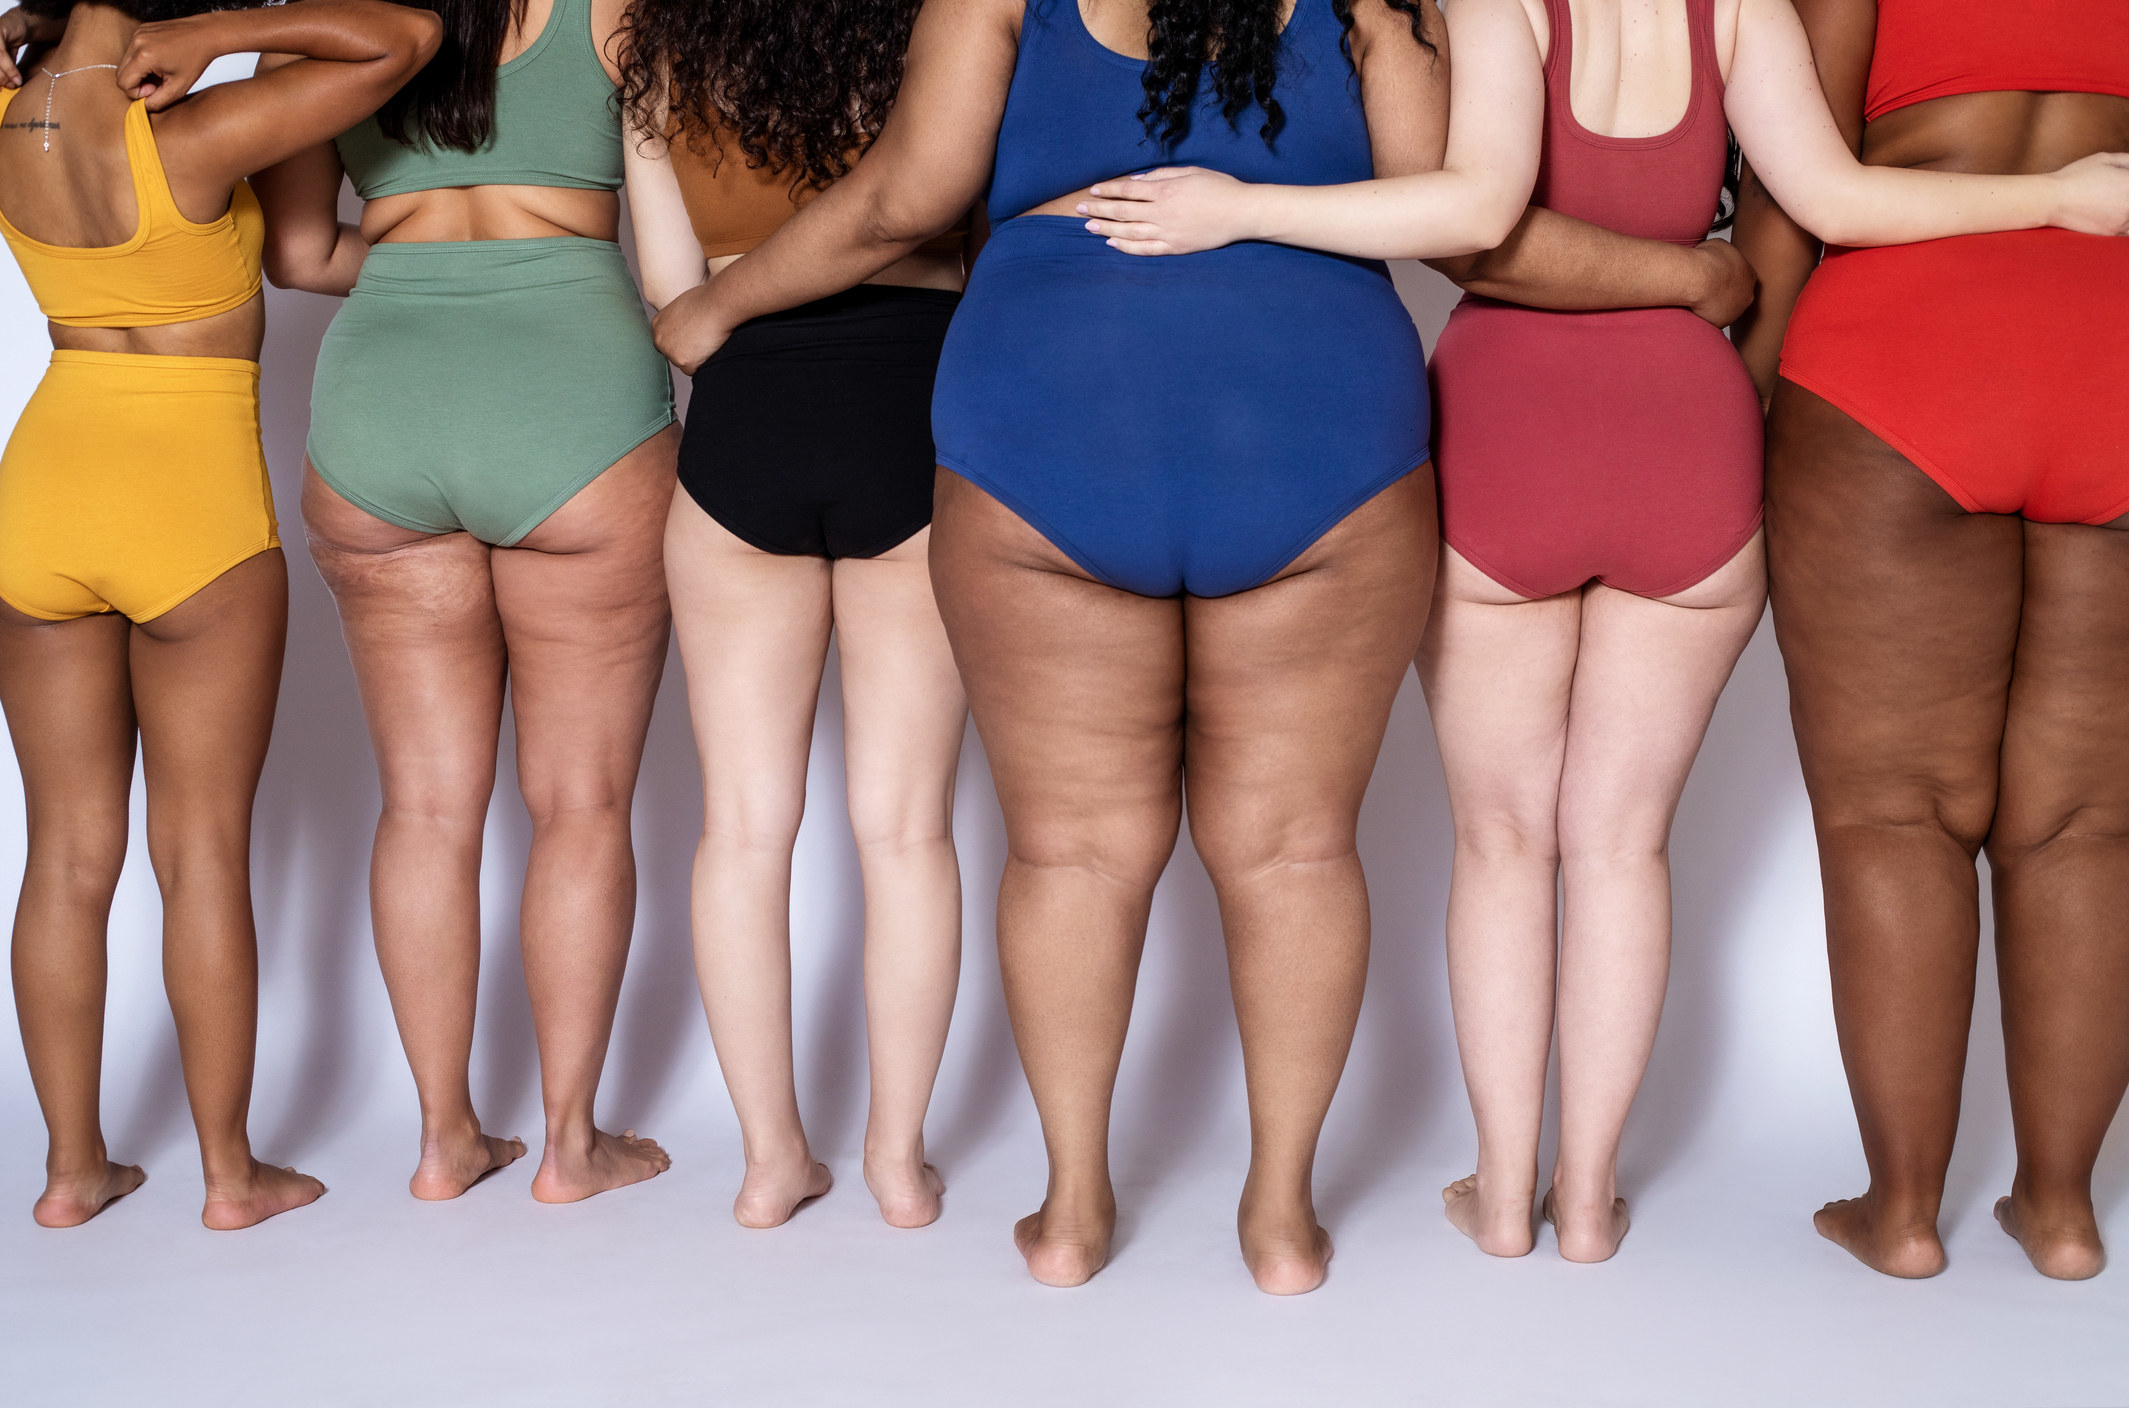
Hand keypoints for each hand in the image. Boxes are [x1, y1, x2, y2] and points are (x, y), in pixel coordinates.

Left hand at [2, 5, 51, 87]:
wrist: (22, 24)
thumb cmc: (12, 41)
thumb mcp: (8, 59)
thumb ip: (6, 71)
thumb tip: (8, 86)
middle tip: (6, 89)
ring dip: (4, 77)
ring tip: (14, 85)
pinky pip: (0, 54)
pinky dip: (10, 68)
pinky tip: (17, 79)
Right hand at [117, 11, 229, 110]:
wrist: (205, 34)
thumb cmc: (195, 60)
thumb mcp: (178, 88)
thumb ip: (158, 101)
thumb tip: (142, 106)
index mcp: (143, 56)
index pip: (123, 83)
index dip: (138, 93)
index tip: (157, 89)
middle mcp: (136, 42)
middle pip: (120, 73)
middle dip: (137, 83)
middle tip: (158, 83)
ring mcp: (137, 34)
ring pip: (125, 63)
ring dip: (140, 72)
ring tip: (160, 72)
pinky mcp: (140, 30)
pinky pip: (132, 52)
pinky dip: (142, 61)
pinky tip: (160, 61)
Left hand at [652, 283, 731, 373]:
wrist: (717, 305)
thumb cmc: (706, 300)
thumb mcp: (683, 307)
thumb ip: (677, 321)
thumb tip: (684, 329)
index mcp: (657, 325)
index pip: (667, 342)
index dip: (682, 341)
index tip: (693, 336)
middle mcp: (659, 339)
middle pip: (673, 355)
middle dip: (686, 351)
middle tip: (701, 339)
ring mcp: (670, 352)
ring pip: (684, 363)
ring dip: (695, 357)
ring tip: (706, 339)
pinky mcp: (682, 362)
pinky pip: (694, 370)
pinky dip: (703, 363)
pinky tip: (708, 347)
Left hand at [1077, 166, 1253, 255]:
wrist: (1242, 212)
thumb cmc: (1219, 187)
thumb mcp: (1190, 172)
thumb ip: (1161, 175)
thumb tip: (1136, 180)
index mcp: (1165, 190)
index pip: (1128, 190)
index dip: (1108, 190)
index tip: (1093, 190)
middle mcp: (1162, 212)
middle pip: (1122, 211)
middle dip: (1098, 209)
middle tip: (1078, 209)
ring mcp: (1168, 232)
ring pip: (1129, 231)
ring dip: (1106, 228)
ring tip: (1088, 226)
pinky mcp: (1175, 247)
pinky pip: (1145, 249)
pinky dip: (1127, 247)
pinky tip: (1112, 243)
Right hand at [1688, 237, 1756, 327]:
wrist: (1698, 279)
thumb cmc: (1707, 261)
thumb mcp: (1719, 246)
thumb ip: (1724, 256)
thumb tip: (1716, 257)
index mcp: (1750, 275)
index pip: (1742, 278)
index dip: (1727, 277)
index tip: (1715, 276)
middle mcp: (1747, 295)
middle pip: (1736, 296)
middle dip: (1724, 294)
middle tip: (1708, 288)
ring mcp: (1735, 312)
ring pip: (1724, 310)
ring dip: (1714, 305)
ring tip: (1699, 297)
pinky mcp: (1721, 323)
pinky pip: (1712, 319)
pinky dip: (1704, 315)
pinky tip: (1694, 306)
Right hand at [2046, 152, 2128, 235]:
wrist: (2051, 200)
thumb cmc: (2075, 176)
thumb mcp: (2104, 159)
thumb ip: (2128, 160)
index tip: (2126, 183)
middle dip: (2128, 197)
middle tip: (2119, 195)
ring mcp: (2124, 219)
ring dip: (2128, 213)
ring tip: (2119, 206)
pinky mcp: (2113, 232)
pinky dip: (2126, 225)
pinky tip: (2118, 217)